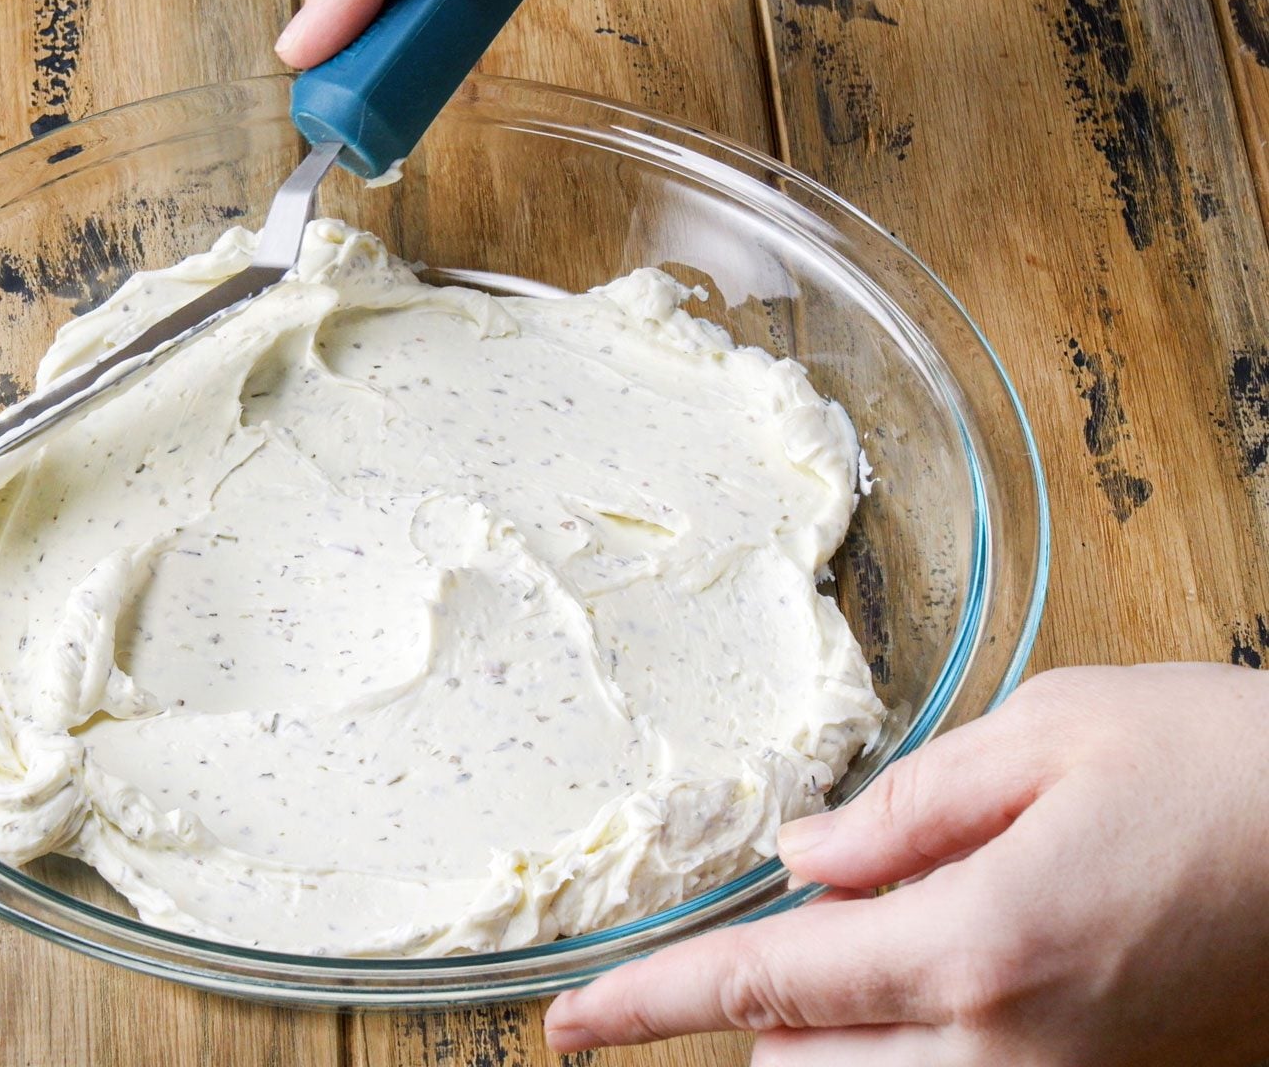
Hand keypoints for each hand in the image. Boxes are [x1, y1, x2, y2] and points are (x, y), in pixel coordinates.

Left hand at [544, 663, 1268, 1065]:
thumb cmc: (1223, 766)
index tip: (568, 1026)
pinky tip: (959, 972)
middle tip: (821, 915)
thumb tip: (801, 857)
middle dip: (767, 1009)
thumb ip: (903, 809)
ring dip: (835, 1041)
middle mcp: (1009, 1050)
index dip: (648, 1007)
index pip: (765, 987)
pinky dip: (916, 1055)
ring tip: (897, 937)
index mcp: (976, 945)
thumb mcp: (1047, 736)